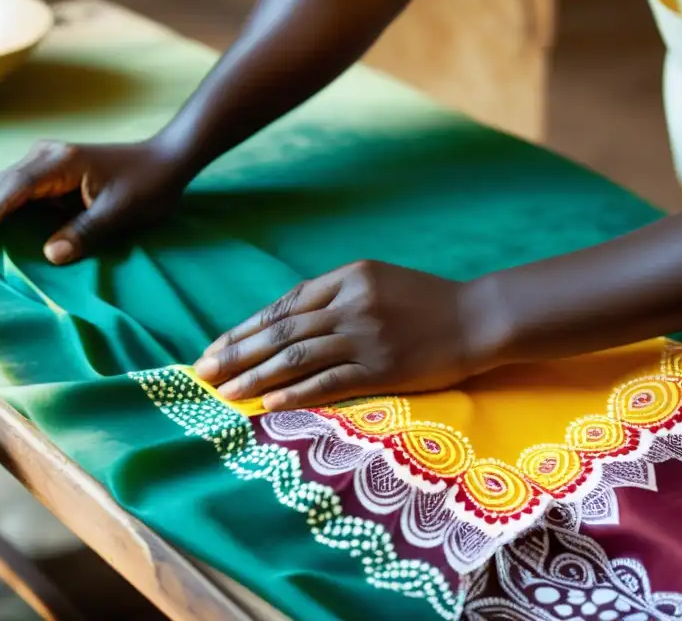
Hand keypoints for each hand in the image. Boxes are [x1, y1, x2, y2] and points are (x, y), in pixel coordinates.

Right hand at [0, 139, 186, 263]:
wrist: (165, 160)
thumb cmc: (148, 185)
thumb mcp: (120, 212)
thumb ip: (85, 232)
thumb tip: (50, 255)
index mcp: (60, 162)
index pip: (14, 189)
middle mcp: (45, 157)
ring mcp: (44, 163)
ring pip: (0, 189)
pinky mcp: (49, 174)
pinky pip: (16, 194)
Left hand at [194, 260, 487, 410]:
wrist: (479, 318)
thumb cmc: (429, 300)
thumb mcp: (381, 280)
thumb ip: (338, 294)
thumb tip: (289, 319)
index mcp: (349, 276)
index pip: (286, 304)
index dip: (248, 327)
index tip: (219, 345)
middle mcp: (352, 302)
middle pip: (281, 330)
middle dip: (237, 353)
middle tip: (203, 372)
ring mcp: (366, 335)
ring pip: (296, 357)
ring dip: (255, 377)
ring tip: (225, 393)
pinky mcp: (381, 367)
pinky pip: (328, 381)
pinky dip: (295, 393)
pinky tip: (269, 405)